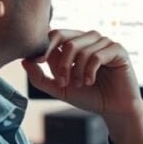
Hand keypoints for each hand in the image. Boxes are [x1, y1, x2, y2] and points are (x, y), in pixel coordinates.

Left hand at [21, 29, 141, 116]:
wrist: (113, 109)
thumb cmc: (88, 97)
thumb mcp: (59, 88)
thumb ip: (40, 77)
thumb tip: (24, 61)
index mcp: (75, 43)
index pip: (55, 34)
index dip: (45, 47)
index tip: (38, 62)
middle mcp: (89, 39)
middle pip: (66, 38)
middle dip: (60, 62)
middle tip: (62, 81)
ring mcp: (104, 42)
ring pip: (81, 48)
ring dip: (76, 70)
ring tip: (80, 84)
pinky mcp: (118, 50)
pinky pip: (98, 54)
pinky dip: (90, 70)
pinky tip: (90, 81)